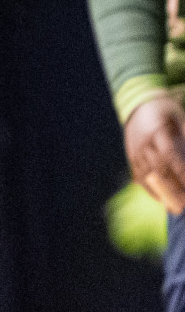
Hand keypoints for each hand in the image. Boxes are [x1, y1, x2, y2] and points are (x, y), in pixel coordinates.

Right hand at [126, 95, 184, 215]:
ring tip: (175, 208)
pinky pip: (138, 176)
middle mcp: (143, 142)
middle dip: (174, 188)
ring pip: (148, 175)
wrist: (138, 104)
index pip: (170, 155)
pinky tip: (161, 199)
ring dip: (163, 193)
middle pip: (159, 169)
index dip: (182, 172)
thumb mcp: (179, 119)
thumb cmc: (166, 111)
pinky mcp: (131, 155)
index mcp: (157, 131)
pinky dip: (149, 189)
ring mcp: (135, 149)